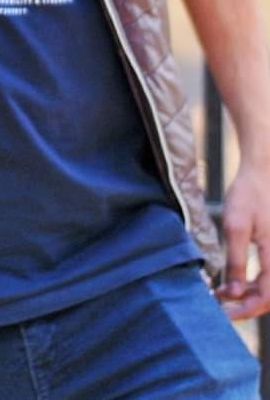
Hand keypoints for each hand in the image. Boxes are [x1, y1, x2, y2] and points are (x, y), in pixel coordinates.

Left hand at [215, 158, 269, 318]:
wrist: (261, 173)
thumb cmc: (248, 196)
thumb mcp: (235, 227)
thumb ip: (235, 261)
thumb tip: (232, 294)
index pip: (267, 296)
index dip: (247, 308)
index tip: (224, 312)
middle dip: (246, 306)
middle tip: (221, 309)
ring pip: (269, 289)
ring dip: (248, 297)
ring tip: (223, 298)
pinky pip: (268, 278)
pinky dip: (251, 285)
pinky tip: (232, 285)